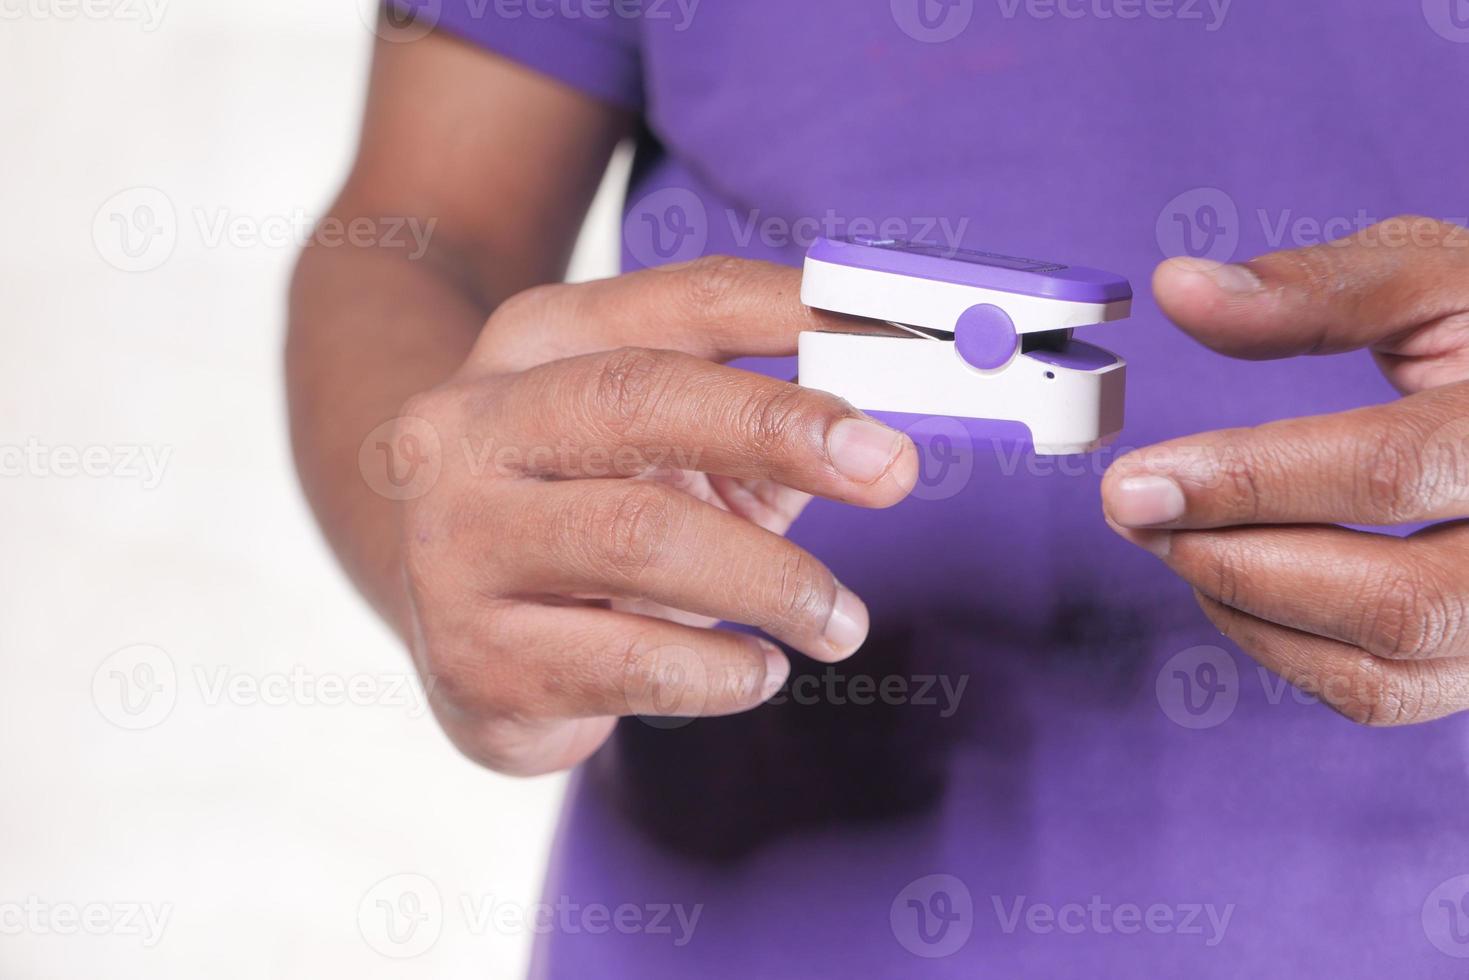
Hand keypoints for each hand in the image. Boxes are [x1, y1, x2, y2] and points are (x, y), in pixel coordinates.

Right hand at [395, 258, 917, 774]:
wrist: (452, 628)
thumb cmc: (589, 517)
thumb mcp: (662, 451)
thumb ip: (759, 429)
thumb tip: (888, 441)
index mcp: (534, 344)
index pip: (683, 301)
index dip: (801, 316)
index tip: (911, 343)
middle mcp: (470, 428)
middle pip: (638, 398)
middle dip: (780, 428)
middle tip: (891, 469)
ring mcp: (457, 544)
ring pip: (639, 538)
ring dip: (774, 581)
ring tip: (840, 622)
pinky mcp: (474, 659)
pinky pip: (629, 663)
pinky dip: (722, 671)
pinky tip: (759, 671)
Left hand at [1102, 217, 1468, 725]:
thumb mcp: (1437, 278)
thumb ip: (1316, 288)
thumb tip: (1179, 289)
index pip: (1392, 472)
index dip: (1249, 482)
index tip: (1136, 481)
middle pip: (1397, 603)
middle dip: (1237, 563)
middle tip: (1136, 512)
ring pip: (1384, 674)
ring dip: (1248, 611)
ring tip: (1176, 537)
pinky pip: (1382, 693)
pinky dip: (1284, 646)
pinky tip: (1233, 577)